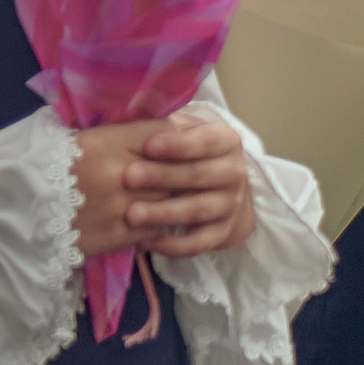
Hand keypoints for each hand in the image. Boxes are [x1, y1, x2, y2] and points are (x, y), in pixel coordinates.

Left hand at [73, 115, 254, 258]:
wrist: (221, 190)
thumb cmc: (188, 156)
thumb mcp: (183, 134)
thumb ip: (166, 127)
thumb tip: (139, 119)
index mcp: (226, 143)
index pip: (208, 141)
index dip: (180, 144)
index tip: (148, 145)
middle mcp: (234, 173)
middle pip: (201, 175)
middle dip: (164, 176)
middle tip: (129, 177)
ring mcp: (231, 204)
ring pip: (199, 209)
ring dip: (165, 212)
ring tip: (132, 214)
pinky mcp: (224, 232)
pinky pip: (200, 242)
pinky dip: (173, 245)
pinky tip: (145, 242)